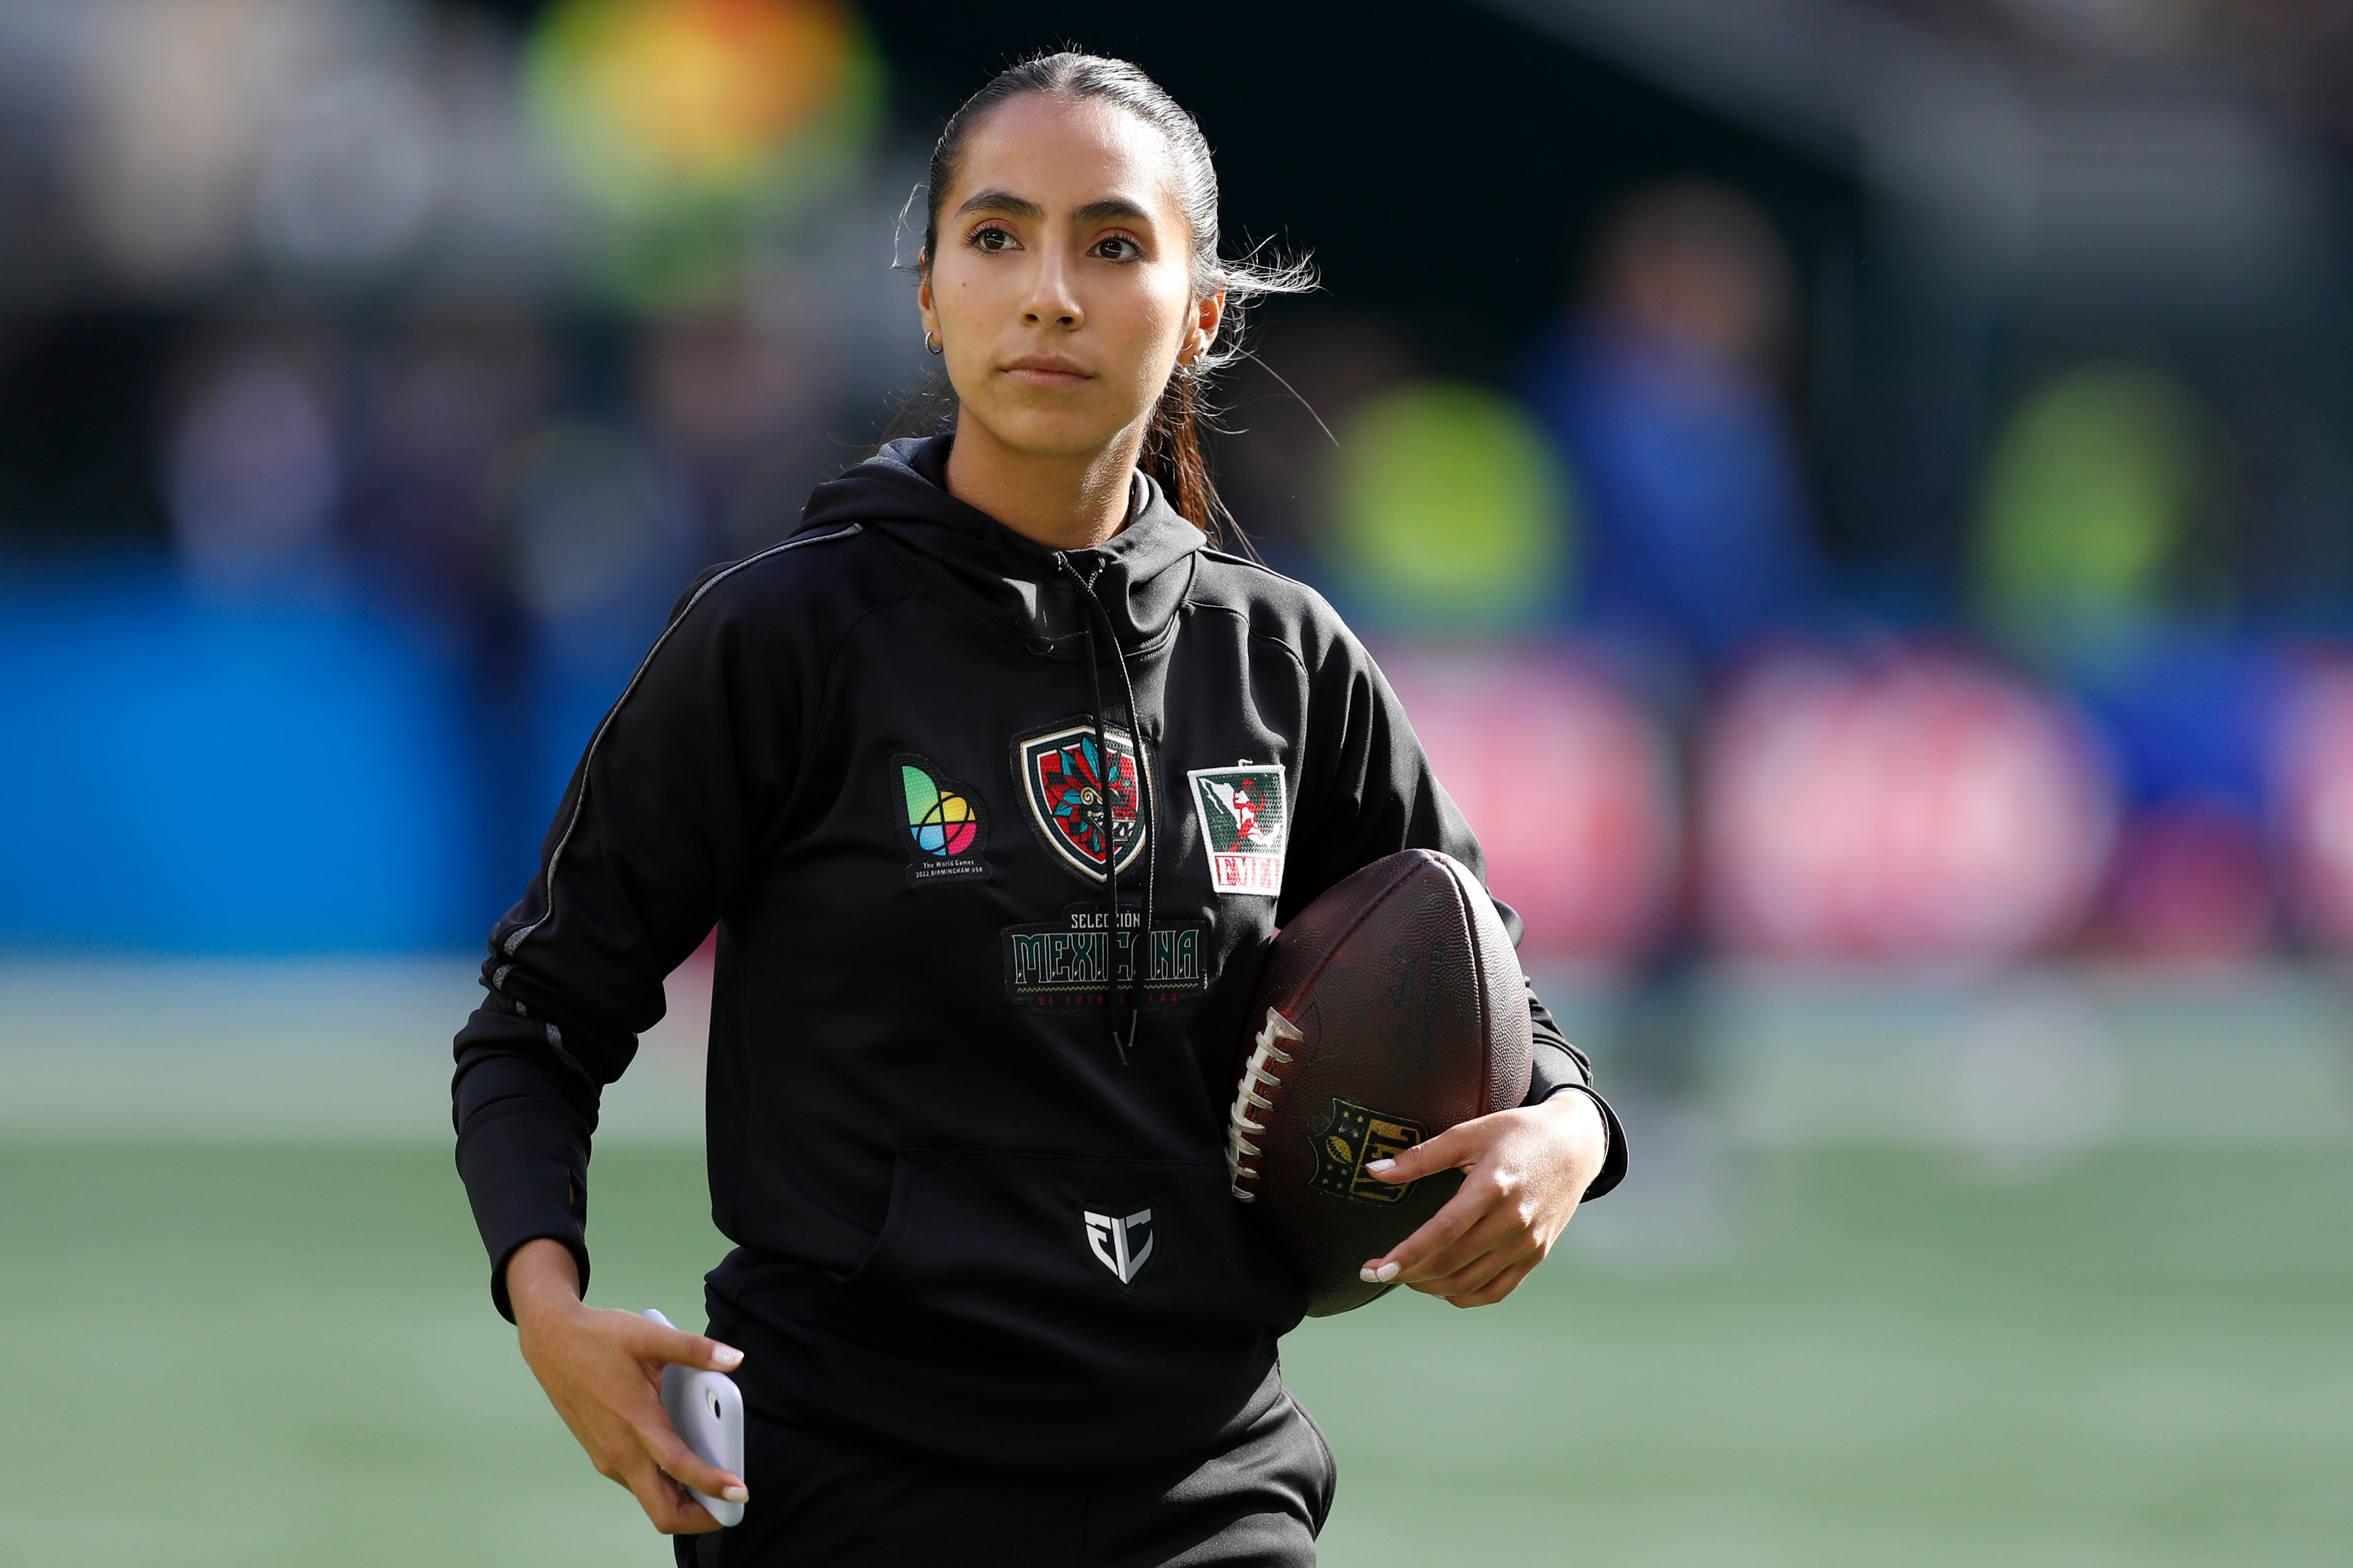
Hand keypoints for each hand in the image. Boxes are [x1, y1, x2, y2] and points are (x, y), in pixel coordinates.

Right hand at [506, 1238, 749, 1534]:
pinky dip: (662, 1486)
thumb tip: (735, 1358)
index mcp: (636, 1421)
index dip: (711, 1485)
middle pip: (661, 1510)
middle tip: (728, 1506)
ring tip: (712, 1488)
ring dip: (680, 1502)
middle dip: (697, 1518)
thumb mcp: (650, 1336)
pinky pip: (636, 1482)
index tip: (739, 1493)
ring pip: (648, 1499)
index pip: (678, 1467)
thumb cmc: (598, 1339)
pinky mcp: (600, 1454)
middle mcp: (620, 1450)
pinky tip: (679, 1465)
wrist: (551, 1342)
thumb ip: (695, 1350)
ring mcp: (607, 1457)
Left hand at [1356, 1091, 1606, 1307]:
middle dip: (1407, 1274)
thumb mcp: (1468, 1134)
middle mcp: (1512, 1221)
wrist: (1575, 1145)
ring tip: (1404, 1277)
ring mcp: (1527, 1243)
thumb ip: (1420, 1157)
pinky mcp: (1536, 1255)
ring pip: (1470, 1282)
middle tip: (1376, 1273)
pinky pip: (1496, 1290)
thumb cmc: (1518, 1133)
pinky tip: (1442, 1287)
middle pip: (1452, 1262)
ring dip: (1430, 1287)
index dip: (1407, 1254)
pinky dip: (1465, 1295)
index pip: (1442, 1232)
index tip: (1376, 1268)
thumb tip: (1374, 1172)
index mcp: (1492, 1187)